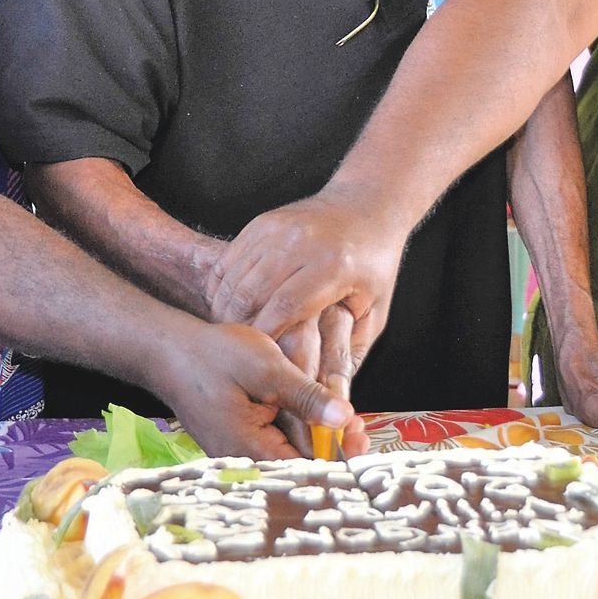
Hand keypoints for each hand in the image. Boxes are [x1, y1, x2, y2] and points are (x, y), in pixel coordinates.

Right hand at [153, 320, 352, 458]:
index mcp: (251, 450)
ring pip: (290, 455)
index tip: (361, 437)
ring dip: (318, 439)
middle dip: (333, 448)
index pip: (305, 471)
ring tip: (345, 421)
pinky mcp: (239, 441)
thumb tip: (344, 419)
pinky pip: (276, 444)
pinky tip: (315, 416)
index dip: (339, 457)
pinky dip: (299, 432)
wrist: (169, 351)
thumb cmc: (213, 357)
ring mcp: (240, 453)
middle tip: (360, 426)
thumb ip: (306, 396)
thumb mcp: (267, 369)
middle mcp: (245, 460)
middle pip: (300, 466)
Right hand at [208, 193, 404, 370]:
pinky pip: (230, 260)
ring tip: (229, 333)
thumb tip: (328, 392)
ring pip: (235, 277)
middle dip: (237, 327)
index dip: (265, 338)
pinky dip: (223, 286)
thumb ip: (351, 349)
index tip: (257, 363)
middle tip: (236, 353)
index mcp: (332, 265)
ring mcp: (278, 229)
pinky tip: (228, 305)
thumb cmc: (373, 264)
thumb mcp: (375, 310)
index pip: (285, 308)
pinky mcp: (262, 222)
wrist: (366, 205)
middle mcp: (301, 243)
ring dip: (225, 308)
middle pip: (252, 293)